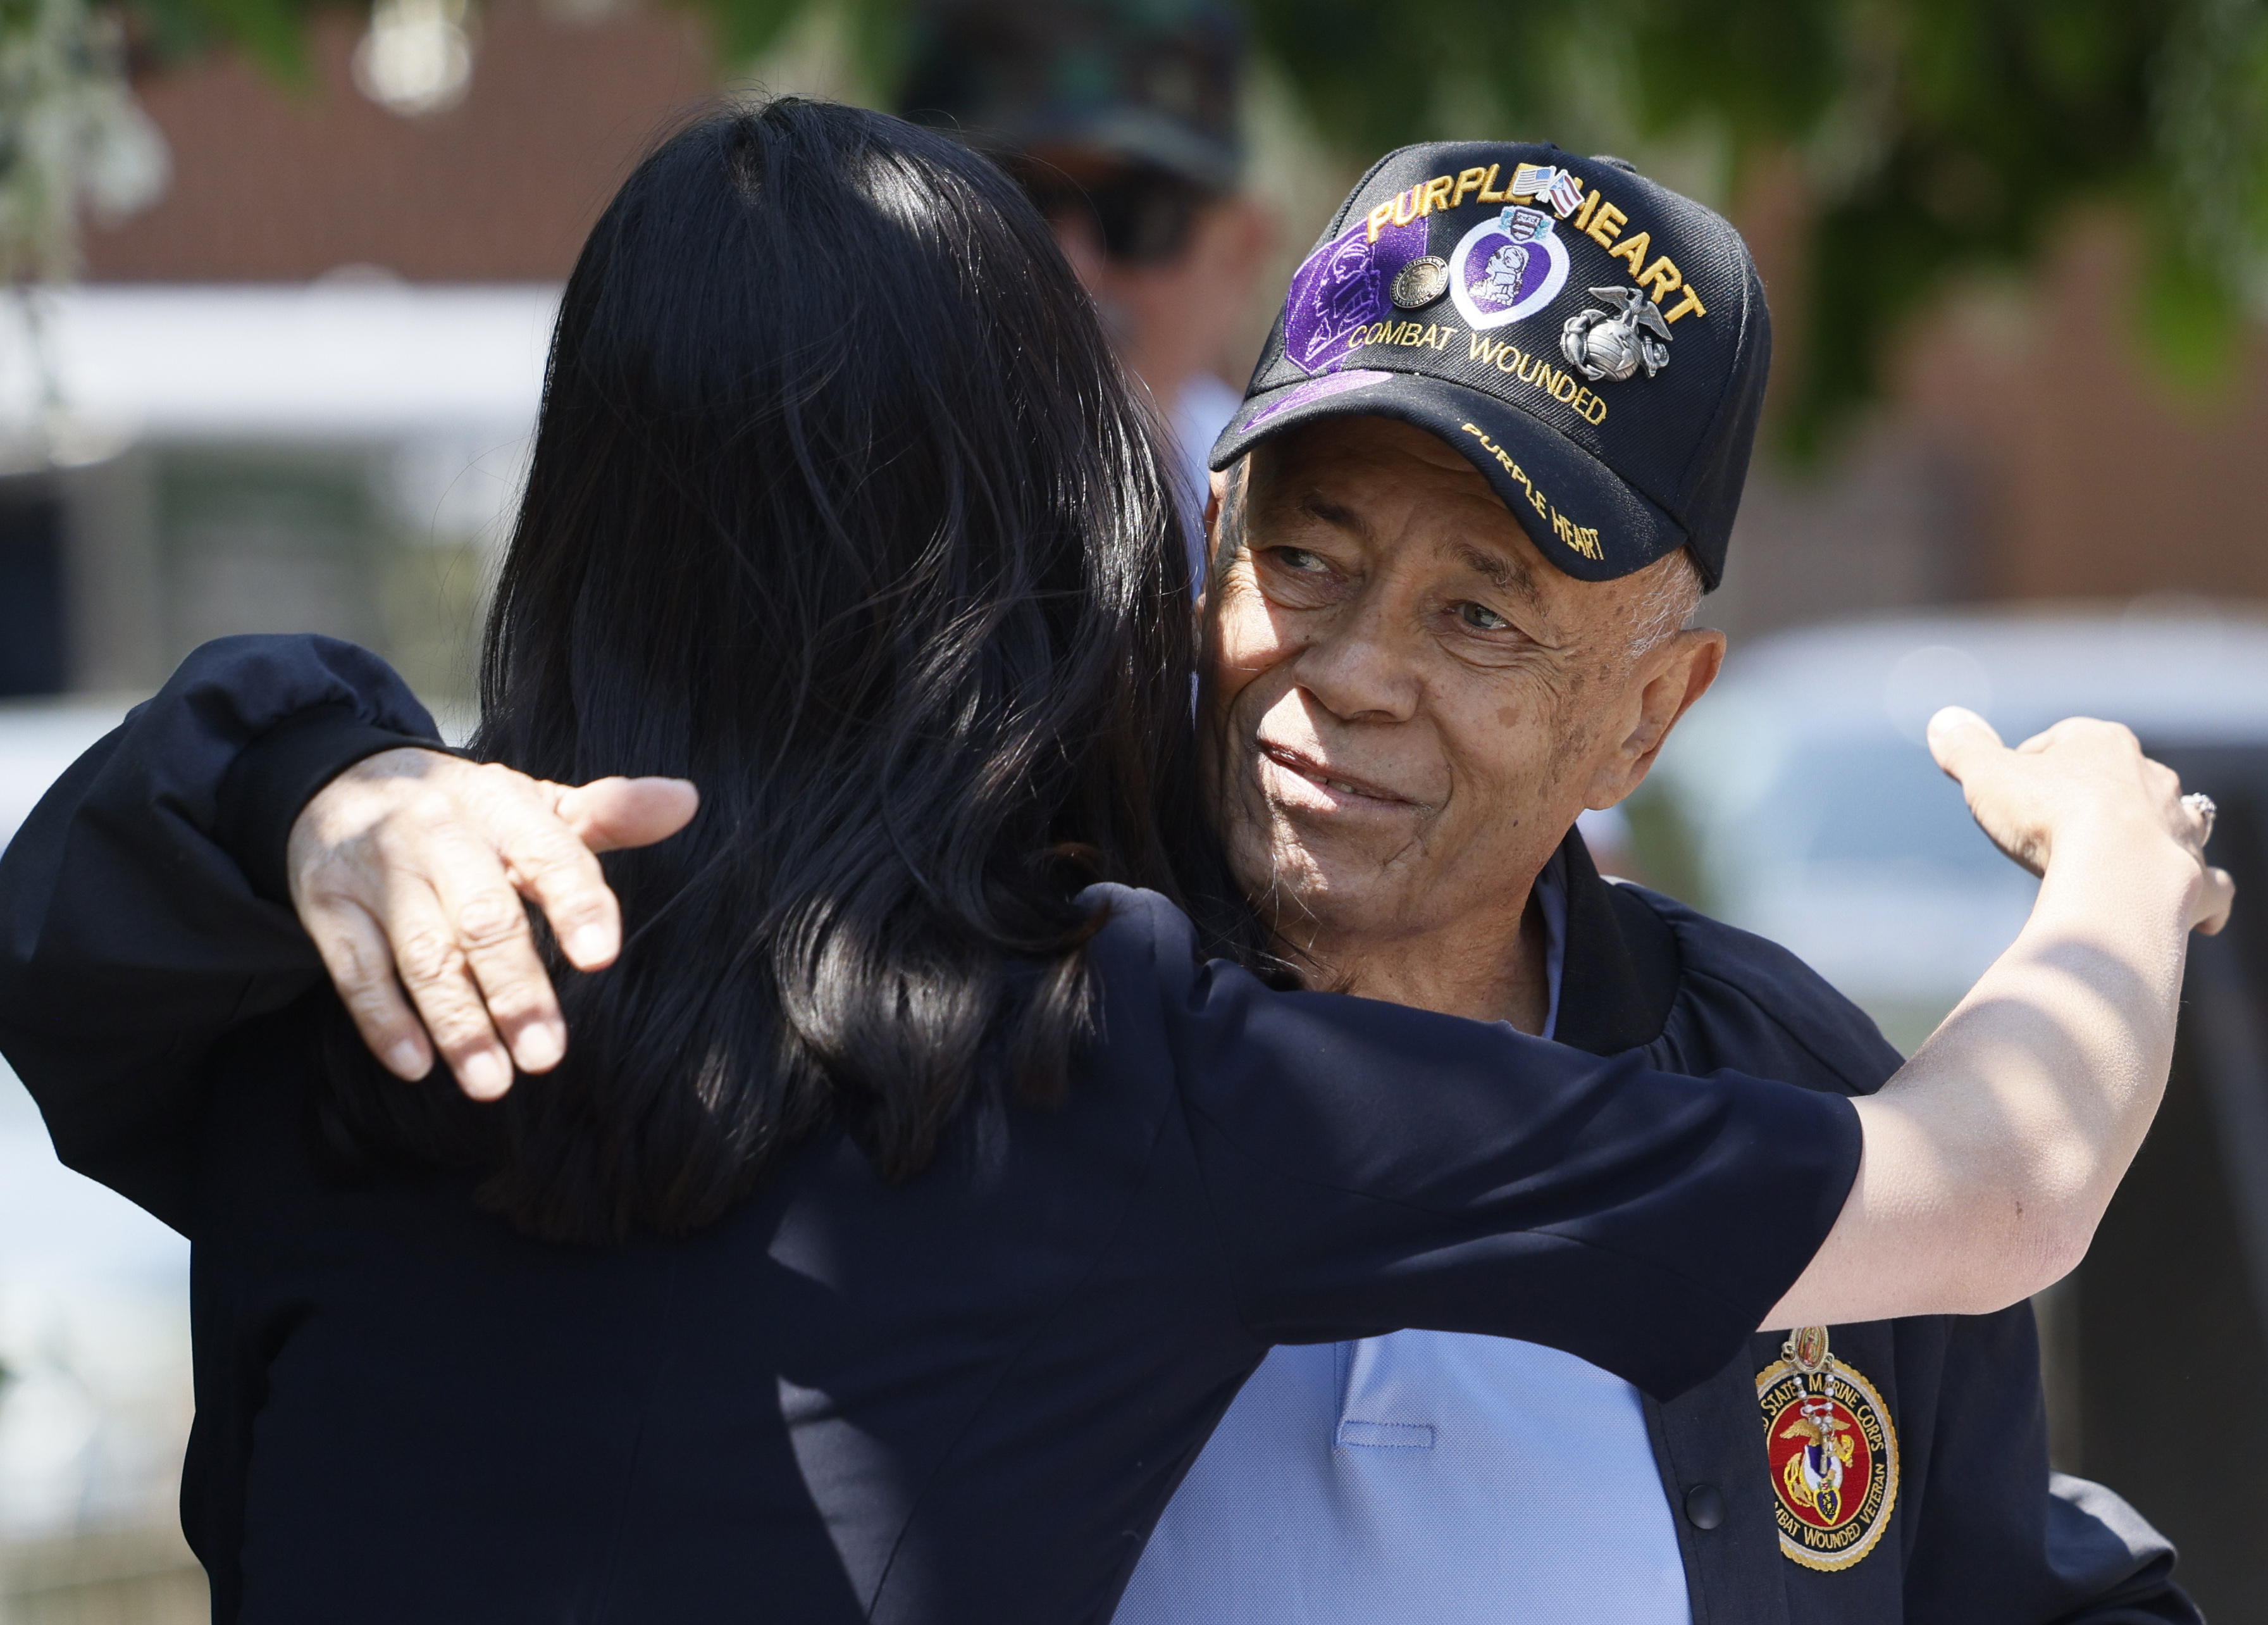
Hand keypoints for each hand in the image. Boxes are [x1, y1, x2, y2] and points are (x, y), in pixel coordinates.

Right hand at [287, 749, 698, 1099]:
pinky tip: (417, 1066)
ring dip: (458, 1023)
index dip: (575, 901)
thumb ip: (607, 813)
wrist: (340, 782)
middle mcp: (438, 833)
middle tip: (548, 1056)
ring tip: (492, 1083)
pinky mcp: (328, 906)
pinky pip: (355, 970)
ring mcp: (378, 871)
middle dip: (517, 990)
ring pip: (423, 954)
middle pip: (483, 918)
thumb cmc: (465, 813)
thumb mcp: (532, 803)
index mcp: (500, 804)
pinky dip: (384, 1020)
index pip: (547, 851)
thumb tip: (686, 802)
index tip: (602, 957)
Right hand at [1928, 707, 2232, 934]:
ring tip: (2129, 857)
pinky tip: (2205, 917)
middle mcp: (2153, 778)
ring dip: (2158, 834)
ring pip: (2176, 821)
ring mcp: (2180, 828)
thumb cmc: (2051, 817)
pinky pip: (2212, 886)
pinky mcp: (2198, 878)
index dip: (2033, 761)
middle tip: (2058, 825)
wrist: (2115, 871)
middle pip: (2122, 778)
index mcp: (2103, 744)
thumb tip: (1944, 720)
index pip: (2064, 740)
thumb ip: (1965, 748)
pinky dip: (2207, 898)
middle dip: (2097, 795)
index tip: (2011, 789)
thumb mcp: (1987, 775)